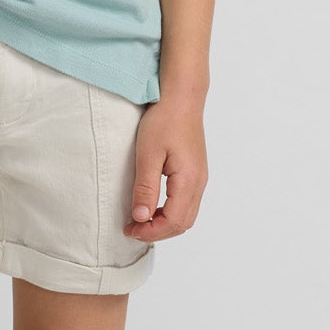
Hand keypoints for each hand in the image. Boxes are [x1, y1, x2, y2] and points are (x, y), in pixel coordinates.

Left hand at [124, 97, 206, 241]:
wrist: (182, 97)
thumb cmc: (164, 120)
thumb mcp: (148, 154)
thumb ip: (145, 188)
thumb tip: (141, 217)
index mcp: (189, 181)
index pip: (173, 221)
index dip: (150, 232)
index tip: (129, 229)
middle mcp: (199, 183)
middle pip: (183, 224)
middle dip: (157, 232)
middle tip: (132, 228)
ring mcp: (200, 178)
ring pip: (187, 216)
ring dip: (164, 223)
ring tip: (140, 219)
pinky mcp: (196, 172)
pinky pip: (187, 203)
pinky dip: (171, 212)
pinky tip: (153, 205)